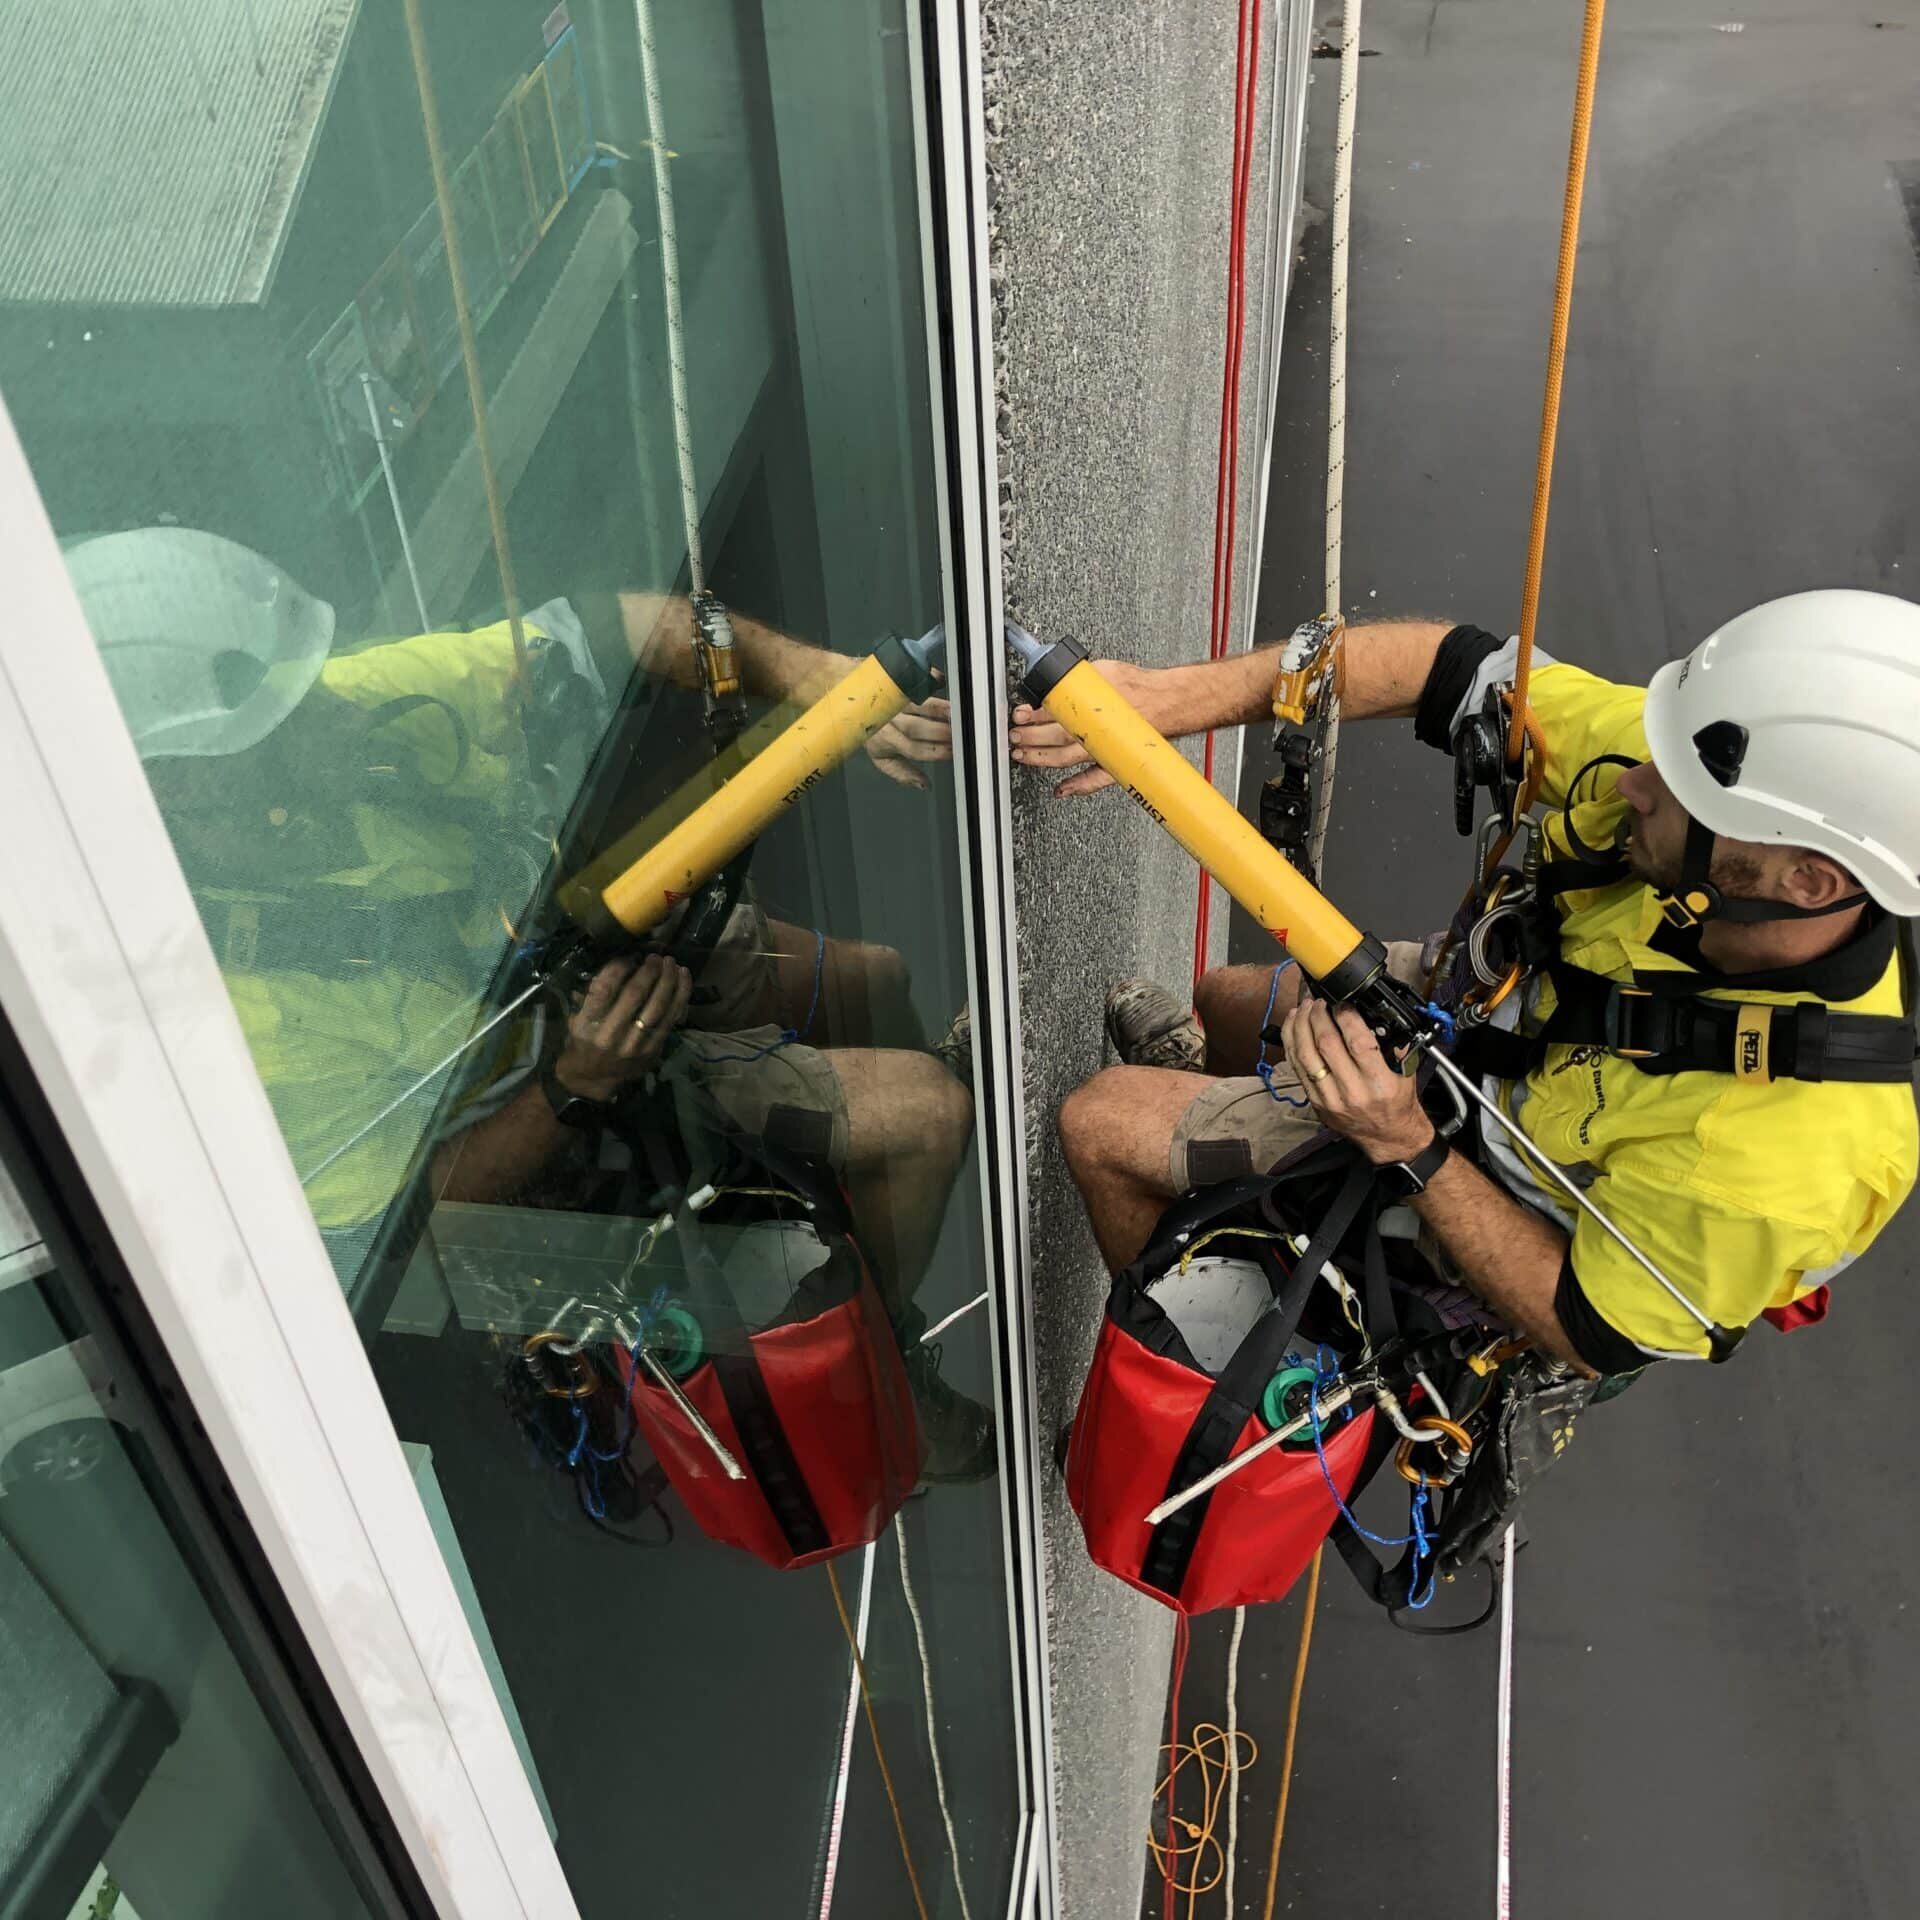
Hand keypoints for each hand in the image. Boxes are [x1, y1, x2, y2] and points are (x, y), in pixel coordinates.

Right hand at [553, 955, 691, 1101]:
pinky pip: (671, 1019)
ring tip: (672, 963)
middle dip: (648, 971)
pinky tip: (684, 978)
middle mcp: (611, 1034)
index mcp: (587, 1024)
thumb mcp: (577, 1018)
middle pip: (635, 995)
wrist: (594, 1078)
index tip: (629, 956)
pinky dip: (680, 996)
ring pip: (658, 1007)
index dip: (618, 968)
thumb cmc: (584, 1041)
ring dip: (668, 981)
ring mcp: (634, 1044)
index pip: (603, 990)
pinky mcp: (653, 1050)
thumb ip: (592, 995)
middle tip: (656, 957)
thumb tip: (614, 965)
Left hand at [864, 686, 952, 788]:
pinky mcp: (897, 681)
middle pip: (916, 728)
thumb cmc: (870, 731)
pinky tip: (940, 682)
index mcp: (886, 740)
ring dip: (939, 708)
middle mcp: (889, 719)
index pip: (913, 749)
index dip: (934, 751)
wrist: (848, 697)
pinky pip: (913, 679)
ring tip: (955, 713)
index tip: (953, 752)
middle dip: (940, 732)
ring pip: (917, 704)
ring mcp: (894, 700)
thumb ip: (903, 772)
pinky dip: (929, 679)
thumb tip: (924, 785)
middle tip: (959, 734)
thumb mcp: (882, 757)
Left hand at [1009, 658, 1175, 796]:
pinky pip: (1095, 779)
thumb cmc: (1136, 687)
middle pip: (1054, 736)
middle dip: (1029, 737)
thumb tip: (1052, 675)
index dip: (1033, 715)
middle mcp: (1094, 730)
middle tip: (1014, 735)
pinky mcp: (1113, 760)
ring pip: (1065, 758)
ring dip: (1040, 758)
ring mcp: (1102, 748)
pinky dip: (1077, 786)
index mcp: (1088, 707)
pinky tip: (1061, 789)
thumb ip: (1078, 677)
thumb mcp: (1103, 671)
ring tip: (1023, 754)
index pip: (1054, 711)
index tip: (1020, 715)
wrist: (1166, 702)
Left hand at [1280, 999, 1432, 1165]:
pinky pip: (1296, 1067)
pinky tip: (1293, 1026)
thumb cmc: (1397, 1103)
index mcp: (1379, 1084)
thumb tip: (1370, 1014)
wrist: (1388, 1137)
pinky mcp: (1315, 1102)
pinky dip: (1291, 1043)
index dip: (1346, 1016)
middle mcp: (1352, 1092)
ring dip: (1300, 1026)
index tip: (1342, 1001)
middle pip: (1326, 1045)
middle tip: (1319, 1001)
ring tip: (1303, 1008)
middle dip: (1318, 1016)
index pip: (1357, 1043)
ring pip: (1305, 1055)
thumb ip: (1392, 1044)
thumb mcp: (1405, 1072)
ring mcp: (1329, 1099)